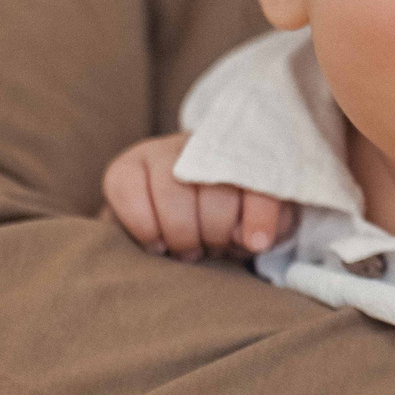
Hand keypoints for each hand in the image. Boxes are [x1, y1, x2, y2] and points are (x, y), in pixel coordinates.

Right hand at [100, 133, 294, 261]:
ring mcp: (159, 151)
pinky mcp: (124, 170)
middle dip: (215, 233)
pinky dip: (146, 228)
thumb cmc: (232, 221)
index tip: (258, 243)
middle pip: (213, 189)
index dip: (259, 215)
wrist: (186, 215)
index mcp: (243, 151)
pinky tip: (158, 243)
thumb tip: (251, 238)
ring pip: (172, 192)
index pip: (256, 178)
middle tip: (212, 249)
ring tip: (188, 251)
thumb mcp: (263, 225)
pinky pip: (129, 195)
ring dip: (182, 235)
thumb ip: (270, 226)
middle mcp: (200, 144)